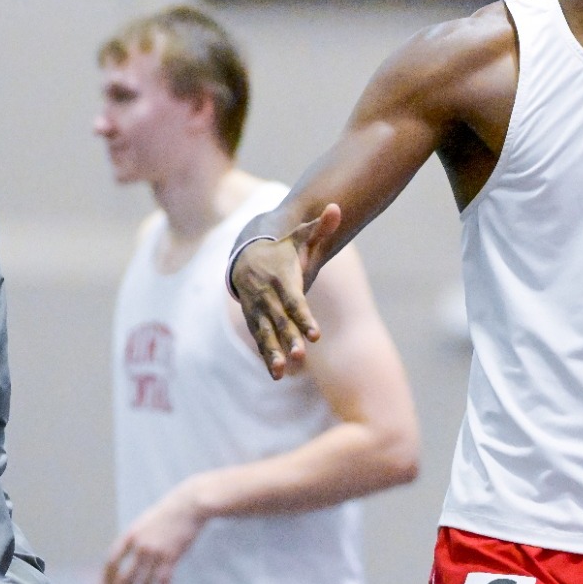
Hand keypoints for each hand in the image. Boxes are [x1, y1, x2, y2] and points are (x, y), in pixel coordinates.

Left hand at [104, 482, 209, 583]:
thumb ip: (134, 538)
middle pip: (124, 577)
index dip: (108, 578)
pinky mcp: (172, 556)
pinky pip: (163, 581)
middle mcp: (140, 546)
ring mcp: (155, 552)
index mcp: (130, 536)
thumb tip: (126, 555)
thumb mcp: (144, 522)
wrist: (190, 505)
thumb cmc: (168, 513)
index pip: (111, 562)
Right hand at [230, 205, 339, 378]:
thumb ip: (320, 226)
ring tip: (282, 372)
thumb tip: (337, 208)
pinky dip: (267, 356)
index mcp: (281, 280)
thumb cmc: (281, 250)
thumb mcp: (299, 236)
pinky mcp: (254, 320)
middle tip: (301, 355)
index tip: (315, 333)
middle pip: (279, 321)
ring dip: (273, 353)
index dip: (304, 317)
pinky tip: (277, 375)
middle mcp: (267, 297)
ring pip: (266, 334)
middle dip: (289, 338)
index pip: (294, 301)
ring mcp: (258, 310)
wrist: (245, 256)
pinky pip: (260, 340)